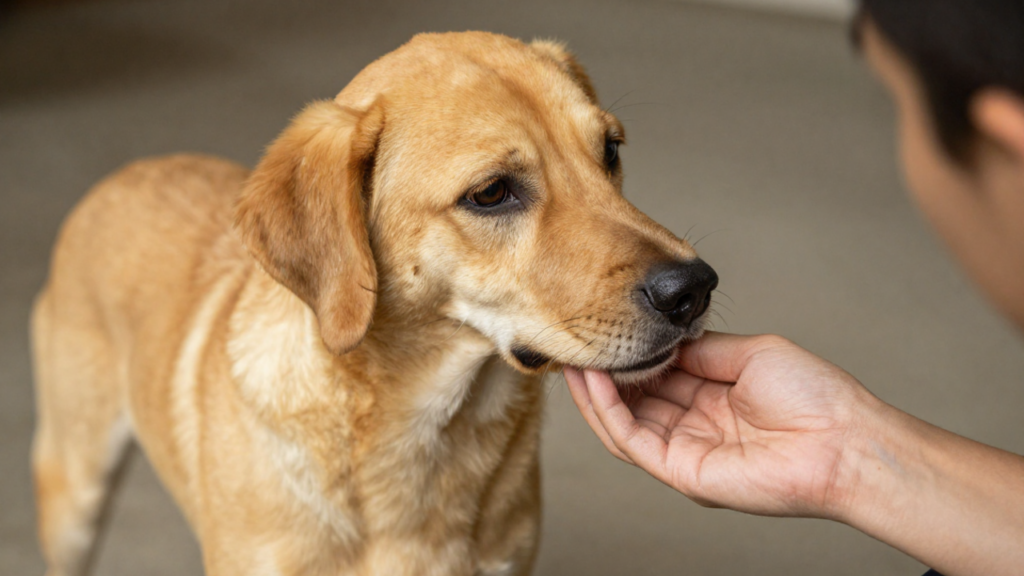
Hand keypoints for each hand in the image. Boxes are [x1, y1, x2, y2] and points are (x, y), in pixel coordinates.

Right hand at [565, 332, 878, 518]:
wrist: (845, 440)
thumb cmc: (815, 396)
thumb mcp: (750, 353)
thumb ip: (701, 349)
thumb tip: (662, 336)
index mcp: (711, 397)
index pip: (654, 376)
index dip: (627, 353)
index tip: (603, 325)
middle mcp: (694, 426)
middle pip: (632, 399)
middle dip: (601, 370)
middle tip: (575, 339)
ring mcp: (685, 450)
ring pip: (622, 422)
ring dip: (593, 390)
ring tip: (573, 355)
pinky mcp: (681, 472)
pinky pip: (632, 440)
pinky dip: (607, 409)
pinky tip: (593, 378)